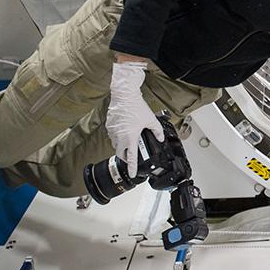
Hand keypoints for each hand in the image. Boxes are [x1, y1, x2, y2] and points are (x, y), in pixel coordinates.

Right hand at [106, 61, 163, 177]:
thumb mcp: (151, 120)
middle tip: (131, 156)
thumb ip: (157, 131)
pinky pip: (112, 135)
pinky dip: (118, 135)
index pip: (131, 157)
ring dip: (122, 145)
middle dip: (126, 156)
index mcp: (130, 138)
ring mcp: (112, 131)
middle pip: (120, 153)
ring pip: (115, 144)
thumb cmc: (136, 107)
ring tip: (129, 140)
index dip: (132, 167)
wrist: (124, 95)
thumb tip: (160, 138)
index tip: (133, 173)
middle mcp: (119, 137)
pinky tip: (124, 130)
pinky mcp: (108, 125)